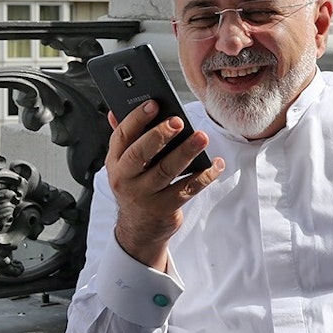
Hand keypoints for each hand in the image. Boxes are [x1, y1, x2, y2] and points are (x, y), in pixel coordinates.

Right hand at [104, 99, 224, 269]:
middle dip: (160, 135)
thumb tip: (117, 108)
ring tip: (202, 137)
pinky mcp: (165, 208)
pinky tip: (216, 164)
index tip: (154, 103)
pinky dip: (204, 176)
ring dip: (186, 152)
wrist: (139, 229)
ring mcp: (145, 195)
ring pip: (166, 170)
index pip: (122, 136)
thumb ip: (125, 138)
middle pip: (140, 153)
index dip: (137, 118)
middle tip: (179, 121)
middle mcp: (126, 178)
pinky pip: (188, 189)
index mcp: (115, 162)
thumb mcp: (125, 165)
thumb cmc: (137, 186)